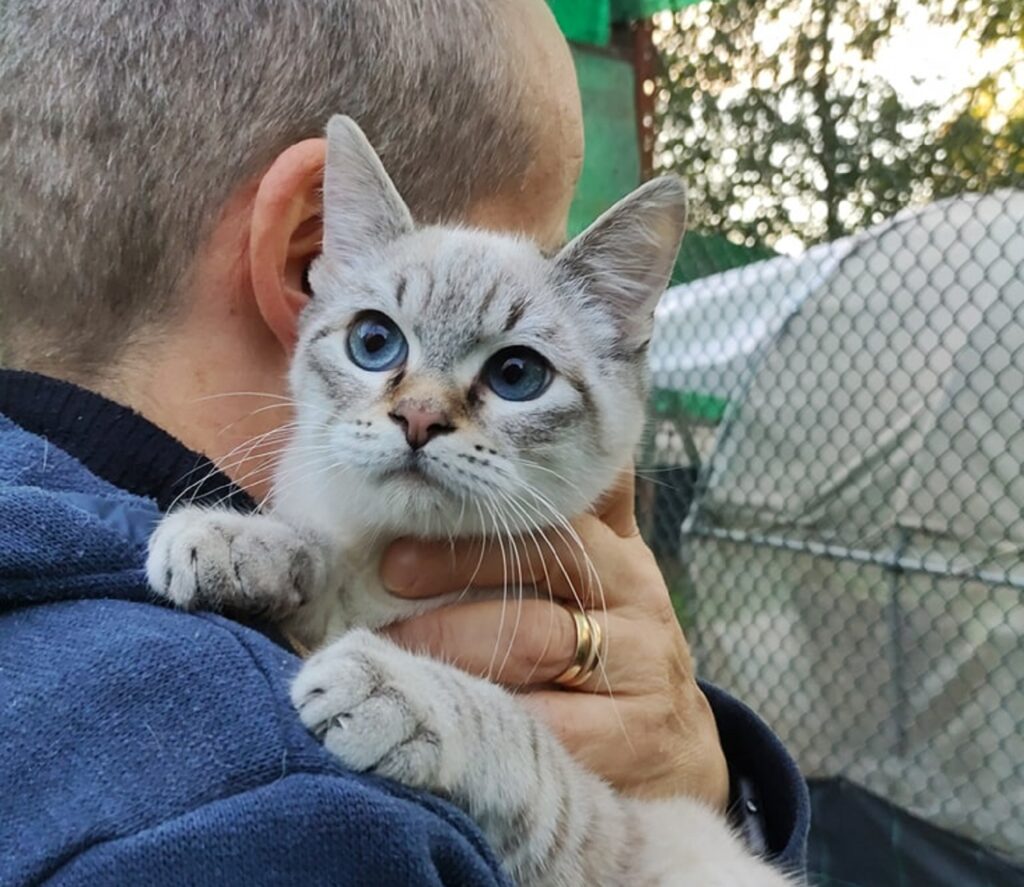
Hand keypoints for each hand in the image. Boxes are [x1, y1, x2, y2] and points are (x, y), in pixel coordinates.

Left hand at [379, 470, 728, 809]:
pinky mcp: (627, 738)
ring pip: (535, 637)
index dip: (497, 501)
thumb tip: (539, 433)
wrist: (677, 752)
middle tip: (391, 569)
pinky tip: (437, 707)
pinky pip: (544, 718)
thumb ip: (580, 516)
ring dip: (452, 637)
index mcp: (622, 555)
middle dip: (461, 560)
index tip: (428, 502)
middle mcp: (637, 599)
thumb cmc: (618, 649)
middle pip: (548, 557)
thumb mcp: (611, 580)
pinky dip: (484, 709)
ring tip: (391, 645)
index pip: (565, 507)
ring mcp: (639, 669)